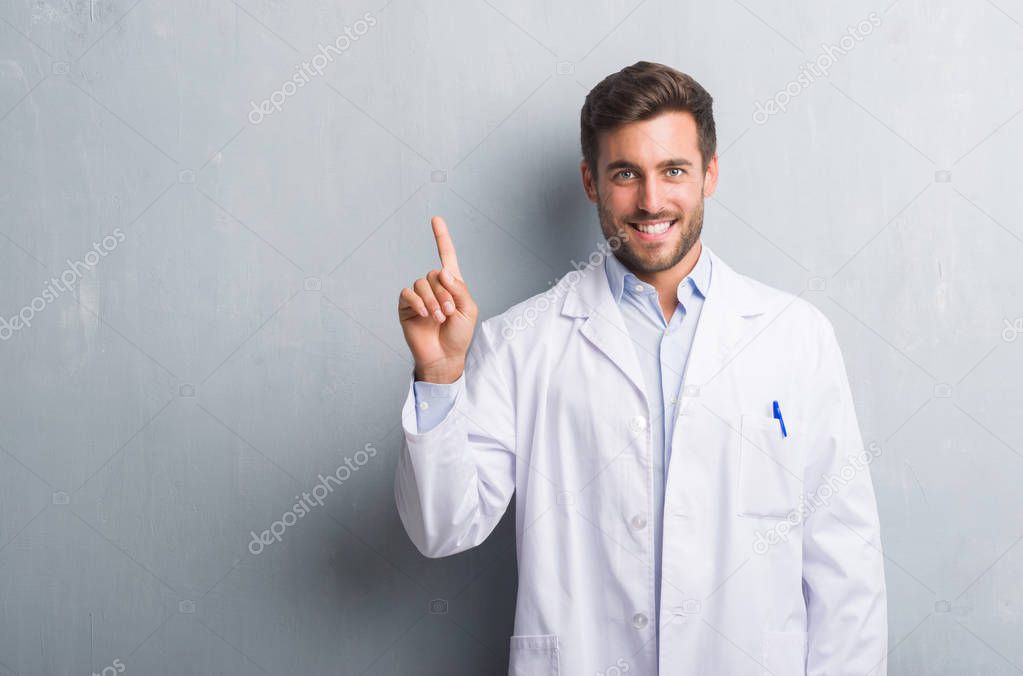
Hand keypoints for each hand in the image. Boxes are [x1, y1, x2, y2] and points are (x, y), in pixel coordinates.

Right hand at [398, 216, 477, 382]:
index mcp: (451, 285)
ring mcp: (418, 297)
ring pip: (421, 283)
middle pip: (434, 274)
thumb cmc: (459, 336)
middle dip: (443, 293)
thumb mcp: (469, 311)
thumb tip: (441, 271)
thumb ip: (459, 289)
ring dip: (432, 300)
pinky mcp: (406, 307)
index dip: (441, 238)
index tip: (435, 219)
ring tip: (439, 318)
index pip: (446, 256)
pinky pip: (408, 294)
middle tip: (449, 313)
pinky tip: (424, 314)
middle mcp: (434, 287)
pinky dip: (417, 302)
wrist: (444, 357)